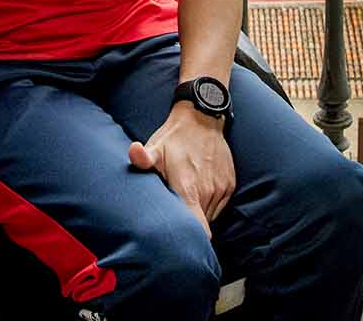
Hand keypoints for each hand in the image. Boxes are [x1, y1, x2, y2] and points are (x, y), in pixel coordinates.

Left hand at [128, 102, 234, 237]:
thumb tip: (133, 152)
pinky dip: (210, 204)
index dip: (190, 241)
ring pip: (210, 216)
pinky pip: (219, 206)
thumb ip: (143, 158)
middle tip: (175, 214)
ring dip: (199, 213)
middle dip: (189, 224)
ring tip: (186, 198)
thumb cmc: (174, 138)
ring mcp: (220, 188)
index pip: (197, 229)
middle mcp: (207, 191)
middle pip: (201, 224)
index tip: (181, 243)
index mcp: (188, 188)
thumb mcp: (156, 147)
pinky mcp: (229, 184)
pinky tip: (198, 190)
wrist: (202, 119)